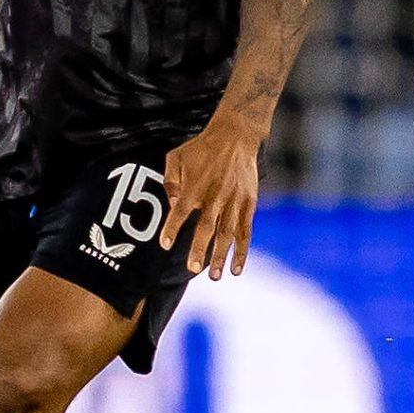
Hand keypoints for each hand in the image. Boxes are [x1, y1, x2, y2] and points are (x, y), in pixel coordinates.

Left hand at [159, 118, 262, 279]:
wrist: (235, 136)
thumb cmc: (201, 149)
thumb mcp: (177, 157)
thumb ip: (170, 181)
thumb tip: (172, 204)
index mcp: (195, 186)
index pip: (180, 211)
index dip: (172, 228)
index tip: (165, 244)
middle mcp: (214, 196)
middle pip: (206, 227)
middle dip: (200, 249)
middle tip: (193, 270)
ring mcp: (234, 201)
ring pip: (227, 233)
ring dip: (221, 256)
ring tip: (215, 276)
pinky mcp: (248, 203)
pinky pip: (245, 231)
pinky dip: (242, 250)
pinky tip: (237, 268)